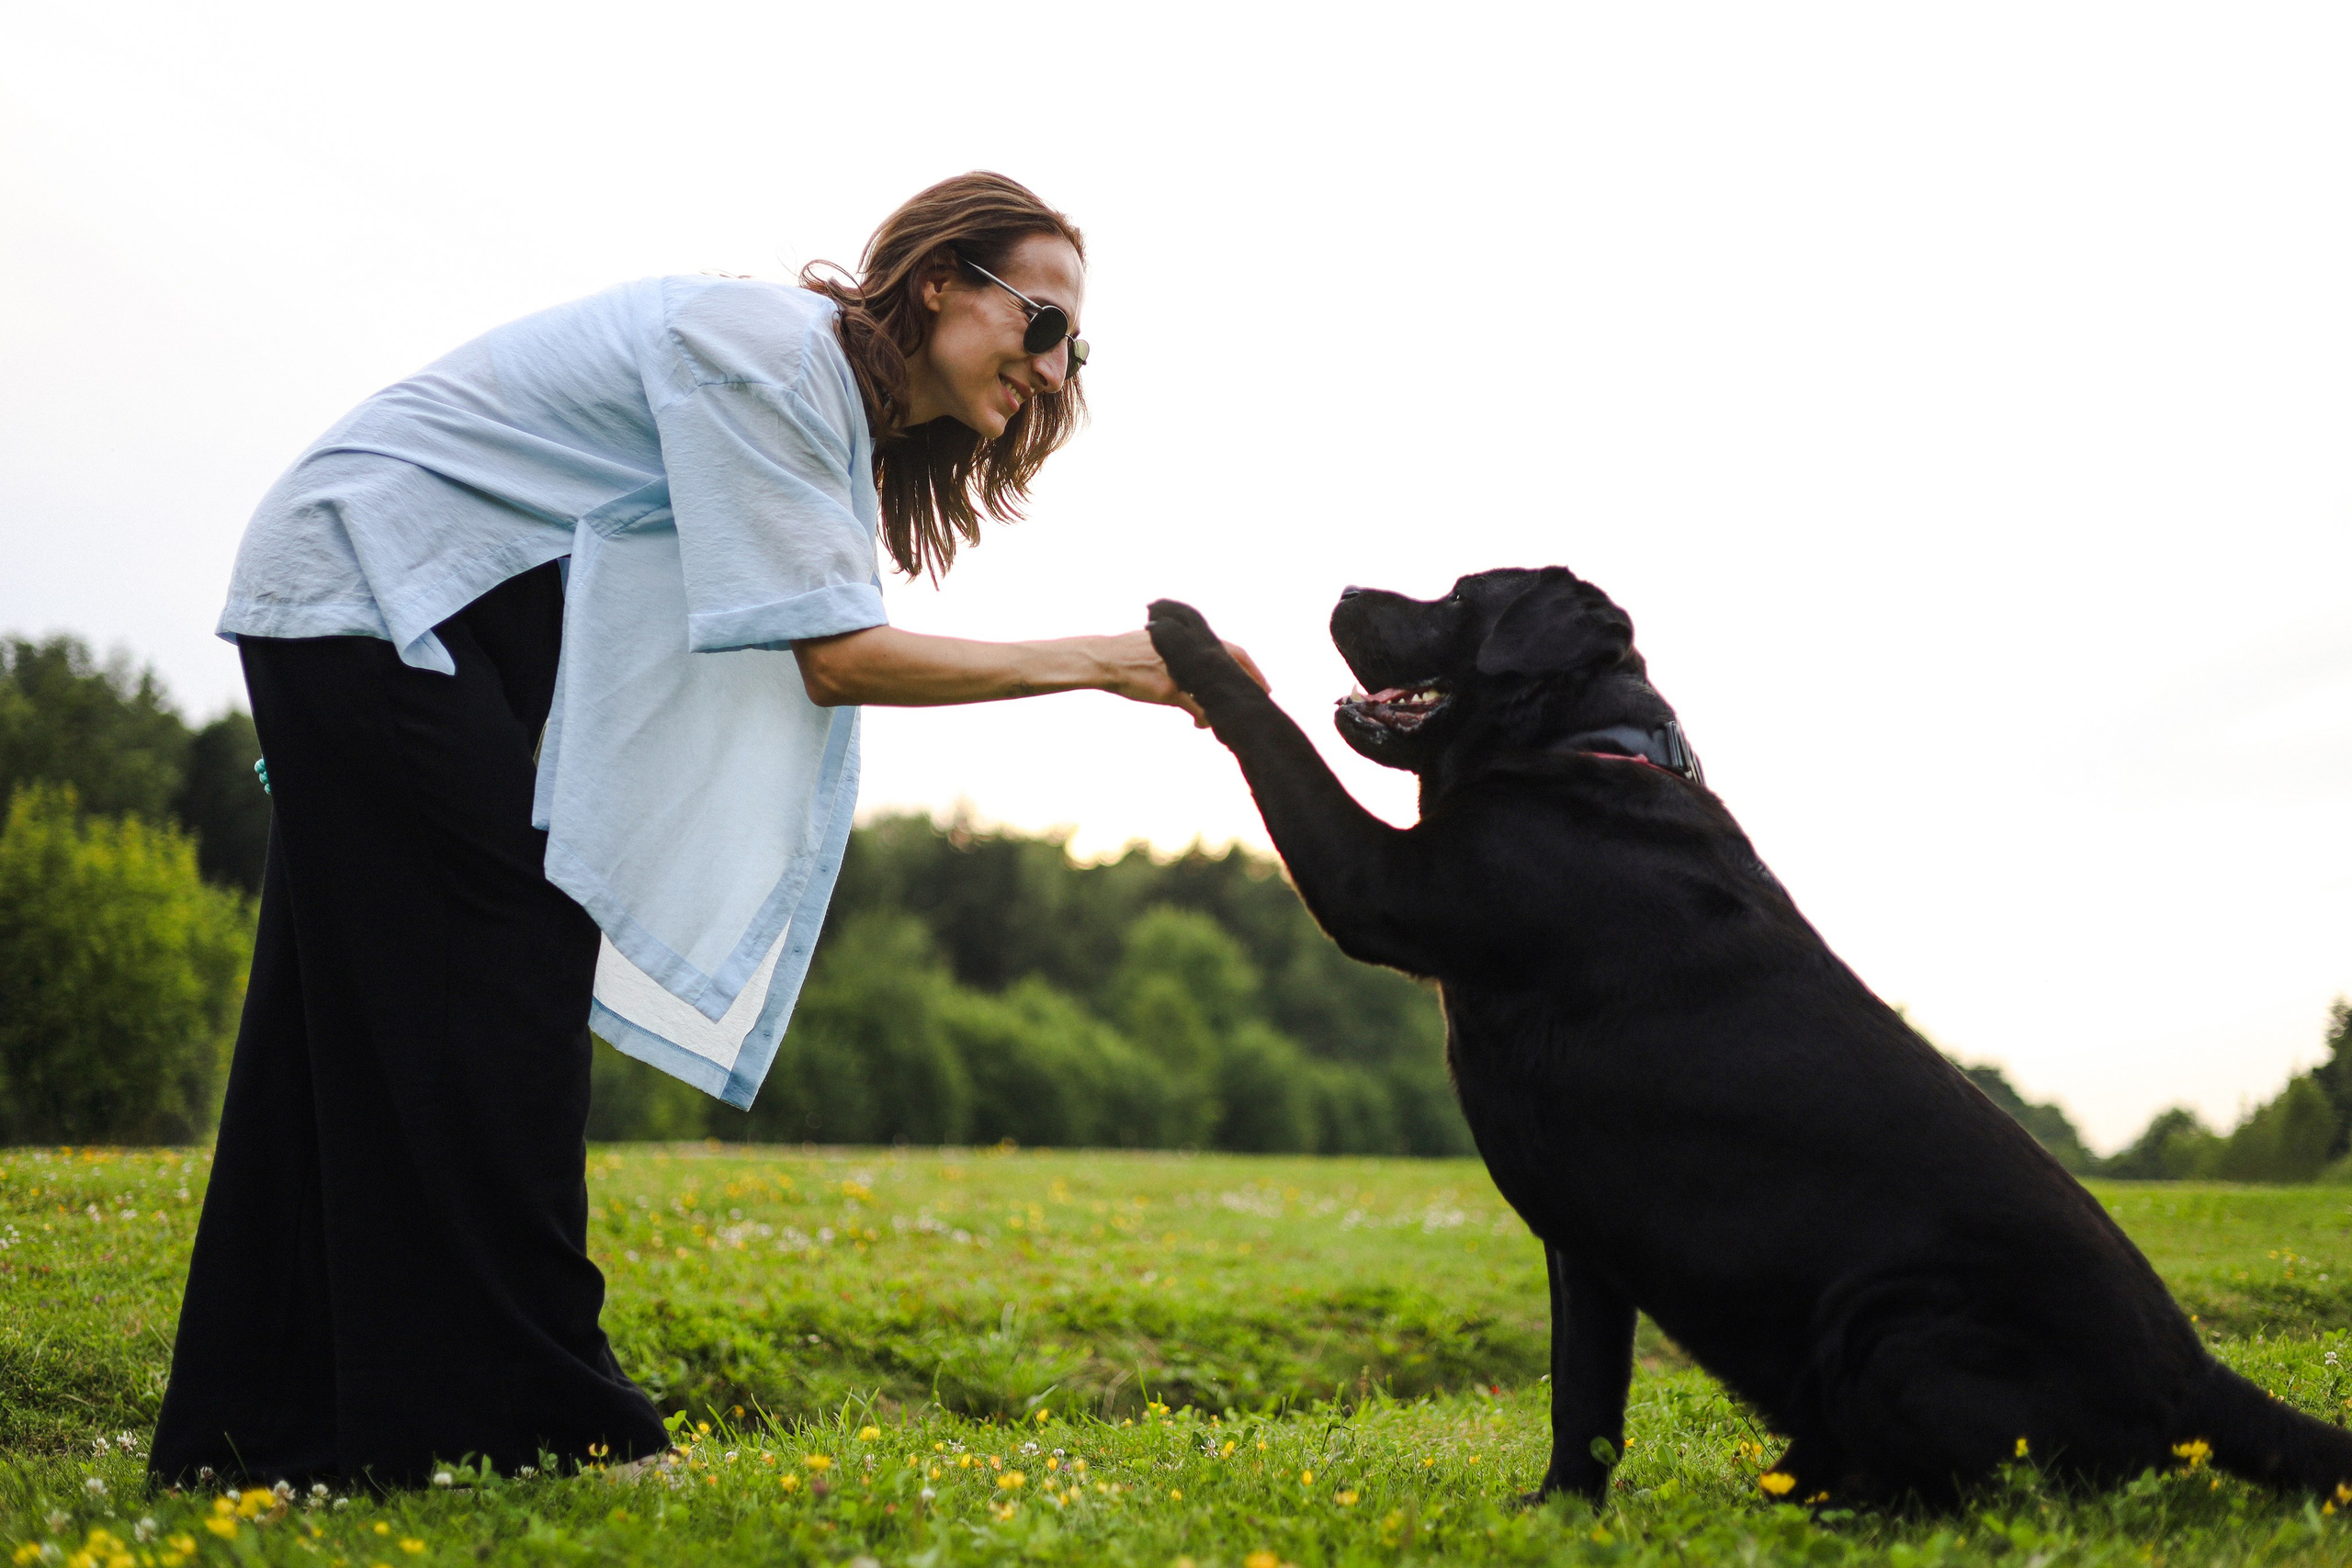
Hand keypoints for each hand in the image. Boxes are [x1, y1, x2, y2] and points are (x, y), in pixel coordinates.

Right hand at [1097, 625, 1268, 726]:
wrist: (1106, 660)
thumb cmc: (1129, 653)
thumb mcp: (1161, 641)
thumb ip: (1181, 648)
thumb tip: (1193, 657)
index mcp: (1190, 640)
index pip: (1231, 649)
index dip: (1249, 664)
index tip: (1260, 678)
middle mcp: (1190, 653)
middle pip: (1234, 665)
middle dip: (1253, 681)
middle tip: (1266, 695)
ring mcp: (1181, 671)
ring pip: (1217, 691)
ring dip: (1226, 706)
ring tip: (1227, 717)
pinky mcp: (1169, 690)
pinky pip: (1197, 709)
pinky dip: (1204, 719)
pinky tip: (1200, 725)